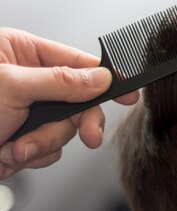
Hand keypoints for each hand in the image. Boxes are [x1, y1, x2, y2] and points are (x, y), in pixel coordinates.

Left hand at [0, 28, 138, 179]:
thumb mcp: (11, 88)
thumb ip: (62, 82)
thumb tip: (99, 77)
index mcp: (20, 54)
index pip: (77, 62)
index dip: (107, 79)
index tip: (130, 93)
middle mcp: (26, 81)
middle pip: (77, 102)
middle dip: (74, 124)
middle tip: (90, 136)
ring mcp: (24, 111)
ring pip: (63, 131)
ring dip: (42, 145)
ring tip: (14, 148)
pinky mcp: (20, 137)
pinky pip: (47, 149)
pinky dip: (30, 157)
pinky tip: (7, 154)